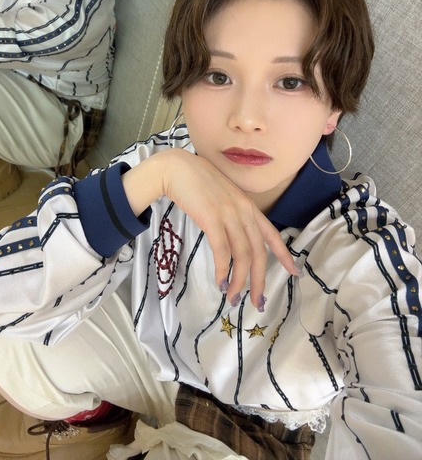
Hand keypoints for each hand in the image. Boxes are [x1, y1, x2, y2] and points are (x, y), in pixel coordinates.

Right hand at [123, 149, 298, 310]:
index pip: (272, 234)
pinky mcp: (211, 218)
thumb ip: (233, 213)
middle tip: (257, 302)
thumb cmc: (196, 182)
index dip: (284, 255)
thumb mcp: (223, 196)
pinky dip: (223, 270)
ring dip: (239, 280)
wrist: (176, 168)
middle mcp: (243, 210)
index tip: (295, 273)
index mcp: (248, 205)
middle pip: (258, 251)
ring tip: (234, 297)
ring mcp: (228, 214)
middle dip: (259, 280)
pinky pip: (222, 250)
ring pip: (242, 255)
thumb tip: (234, 237)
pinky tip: (220, 282)